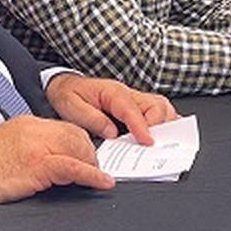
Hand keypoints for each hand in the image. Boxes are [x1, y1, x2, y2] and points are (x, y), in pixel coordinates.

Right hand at [0, 114, 113, 210]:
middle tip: (94, 171)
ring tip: (97, 179)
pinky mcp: (37, 164)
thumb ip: (31, 148)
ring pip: (77, 147)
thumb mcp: (7, 149)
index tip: (87, 158)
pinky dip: (91, 175)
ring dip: (91, 164)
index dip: (81, 144)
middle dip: (89, 153)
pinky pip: (72, 166)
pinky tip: (102, 182)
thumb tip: (54, 161)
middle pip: (75, 135)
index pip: (65, 127)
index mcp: (26, 123)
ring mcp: (35, 145)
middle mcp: (32, 129)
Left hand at [45, 73, 177, 143]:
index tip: (147, 142)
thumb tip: (111, 133)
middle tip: (154, 145)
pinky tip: (161, 138)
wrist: (65, 85)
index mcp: (113, 92)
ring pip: (161, 108)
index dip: (142, 127)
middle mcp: (128, 94)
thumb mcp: (72, 107)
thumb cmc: (69, 95)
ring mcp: (134, 100)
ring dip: (165, 125)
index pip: (132, 110)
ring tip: (162, 143)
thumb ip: (92, 119)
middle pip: (156, 105)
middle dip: (160, 125)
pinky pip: (157, 113)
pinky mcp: (135, 107)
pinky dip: (162, 125)